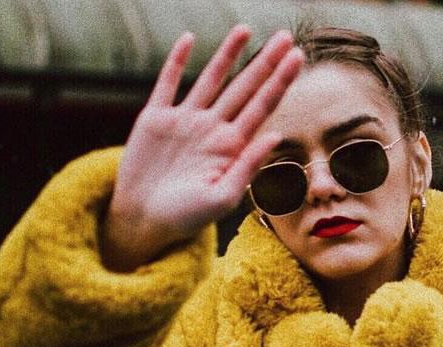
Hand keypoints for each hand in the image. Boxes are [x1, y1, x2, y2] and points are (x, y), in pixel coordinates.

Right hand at [102, 26, 302, 270]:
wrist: (144, 221)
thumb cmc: (186, 218)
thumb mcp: (223, 198)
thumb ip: (249, 166)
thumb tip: (276, 134)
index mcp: (231, 147)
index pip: (262, 107)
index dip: (280, 81)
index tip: (298, 58)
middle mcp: (212, 129)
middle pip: (244, 88)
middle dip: (266, 62)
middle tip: (287, 37)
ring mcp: (185, 121)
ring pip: (211, 78)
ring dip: (228, 54)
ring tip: (247, 29)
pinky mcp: (156, 118)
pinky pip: (168, 82)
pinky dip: (176, 61)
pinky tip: (189, 39)